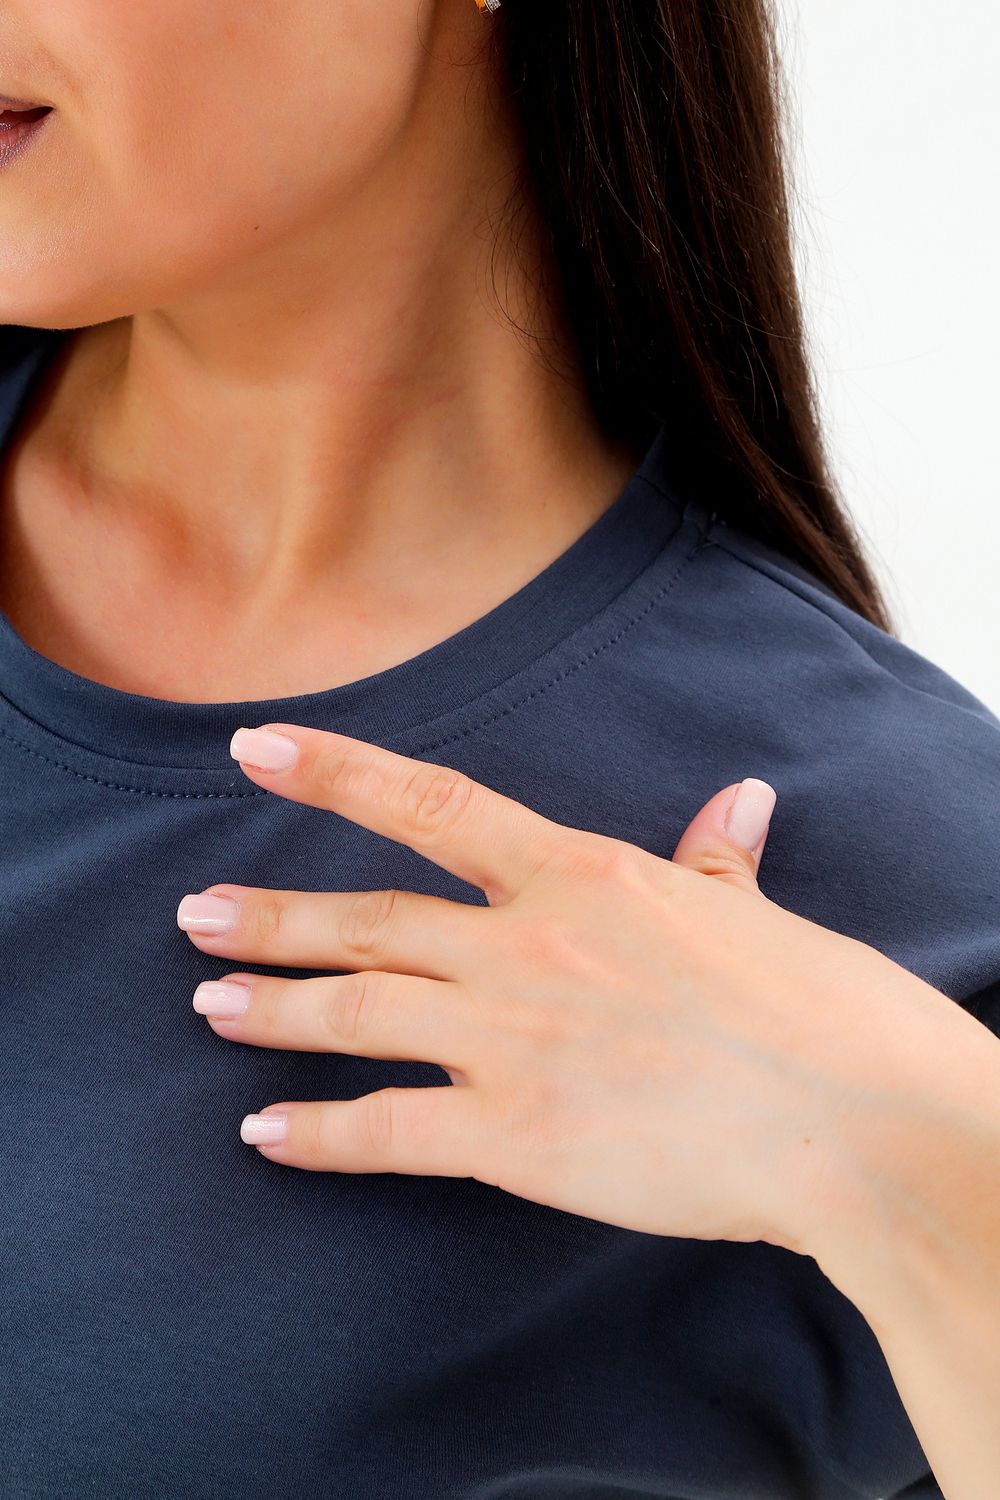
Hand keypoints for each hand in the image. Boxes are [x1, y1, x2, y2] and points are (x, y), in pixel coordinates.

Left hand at [176, 722, 946, 1261]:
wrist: (851, 1117)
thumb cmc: (815, 1008)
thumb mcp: (754, 916)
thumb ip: (718, 857)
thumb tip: (740, 800)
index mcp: (578, 876)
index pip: (429, 804)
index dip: (333, 771)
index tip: (253, 747)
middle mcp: (524, 947)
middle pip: (366, 922)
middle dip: (272, 918)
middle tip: (196, 918)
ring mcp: (511, 1040)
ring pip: (357, 1012)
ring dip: (274, 1007)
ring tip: (209, 1004)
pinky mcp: (516, 1136)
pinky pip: (388, 1130)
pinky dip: (317, 1133)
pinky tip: (263, 1133)